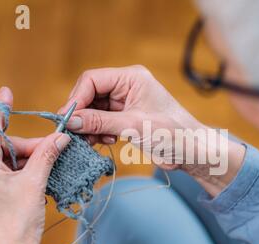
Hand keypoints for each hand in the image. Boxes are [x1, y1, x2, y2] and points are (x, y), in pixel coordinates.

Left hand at [0, 87, 70, 243]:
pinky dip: (20, 174)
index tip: (7, 91)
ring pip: (3, 163)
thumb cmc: (18, 224)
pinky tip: (38, 180)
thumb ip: (46, 155)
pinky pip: (2, 177)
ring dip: (27, 162)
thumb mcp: (34, 184)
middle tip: (54, 148)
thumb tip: (60, 136)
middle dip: (29, 147)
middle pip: (2, 148)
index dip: (1, 109)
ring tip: (49, 169)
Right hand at [59, 65, 245, 195]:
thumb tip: (70, 120)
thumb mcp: (133, 126)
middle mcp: (126, 87)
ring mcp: (125, 103)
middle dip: (82, 115)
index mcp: (131, 78)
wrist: (192, 152)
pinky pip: (102, 122)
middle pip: (90, 96)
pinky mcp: (125, 118)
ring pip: (94, 111)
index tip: (66, 119)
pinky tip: (105, 142)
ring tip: (94, 141)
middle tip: (76, 134)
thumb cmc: (172, 133)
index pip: (92, 80)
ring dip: (89, 127)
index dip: (77, 98)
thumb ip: (100, 122)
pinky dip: (98, 132)